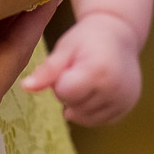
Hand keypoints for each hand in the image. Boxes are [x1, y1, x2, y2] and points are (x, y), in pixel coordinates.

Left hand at [22, 12, 141, 125]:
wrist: (119, 33)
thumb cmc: (88, 38)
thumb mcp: (65, 47)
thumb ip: (47, 69)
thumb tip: (26, 87)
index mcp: (99, 70)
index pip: (63, 93)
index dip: (60, 80)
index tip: (70, 65)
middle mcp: (115, 89)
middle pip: (73, 107)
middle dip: (70, 92)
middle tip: (80, 70)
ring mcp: (124, 100)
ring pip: (84, 117)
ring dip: (79, 103)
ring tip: (88, 79)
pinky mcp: (127, 107)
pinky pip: (99, 120)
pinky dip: (92, 109)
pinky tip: (96, 89)